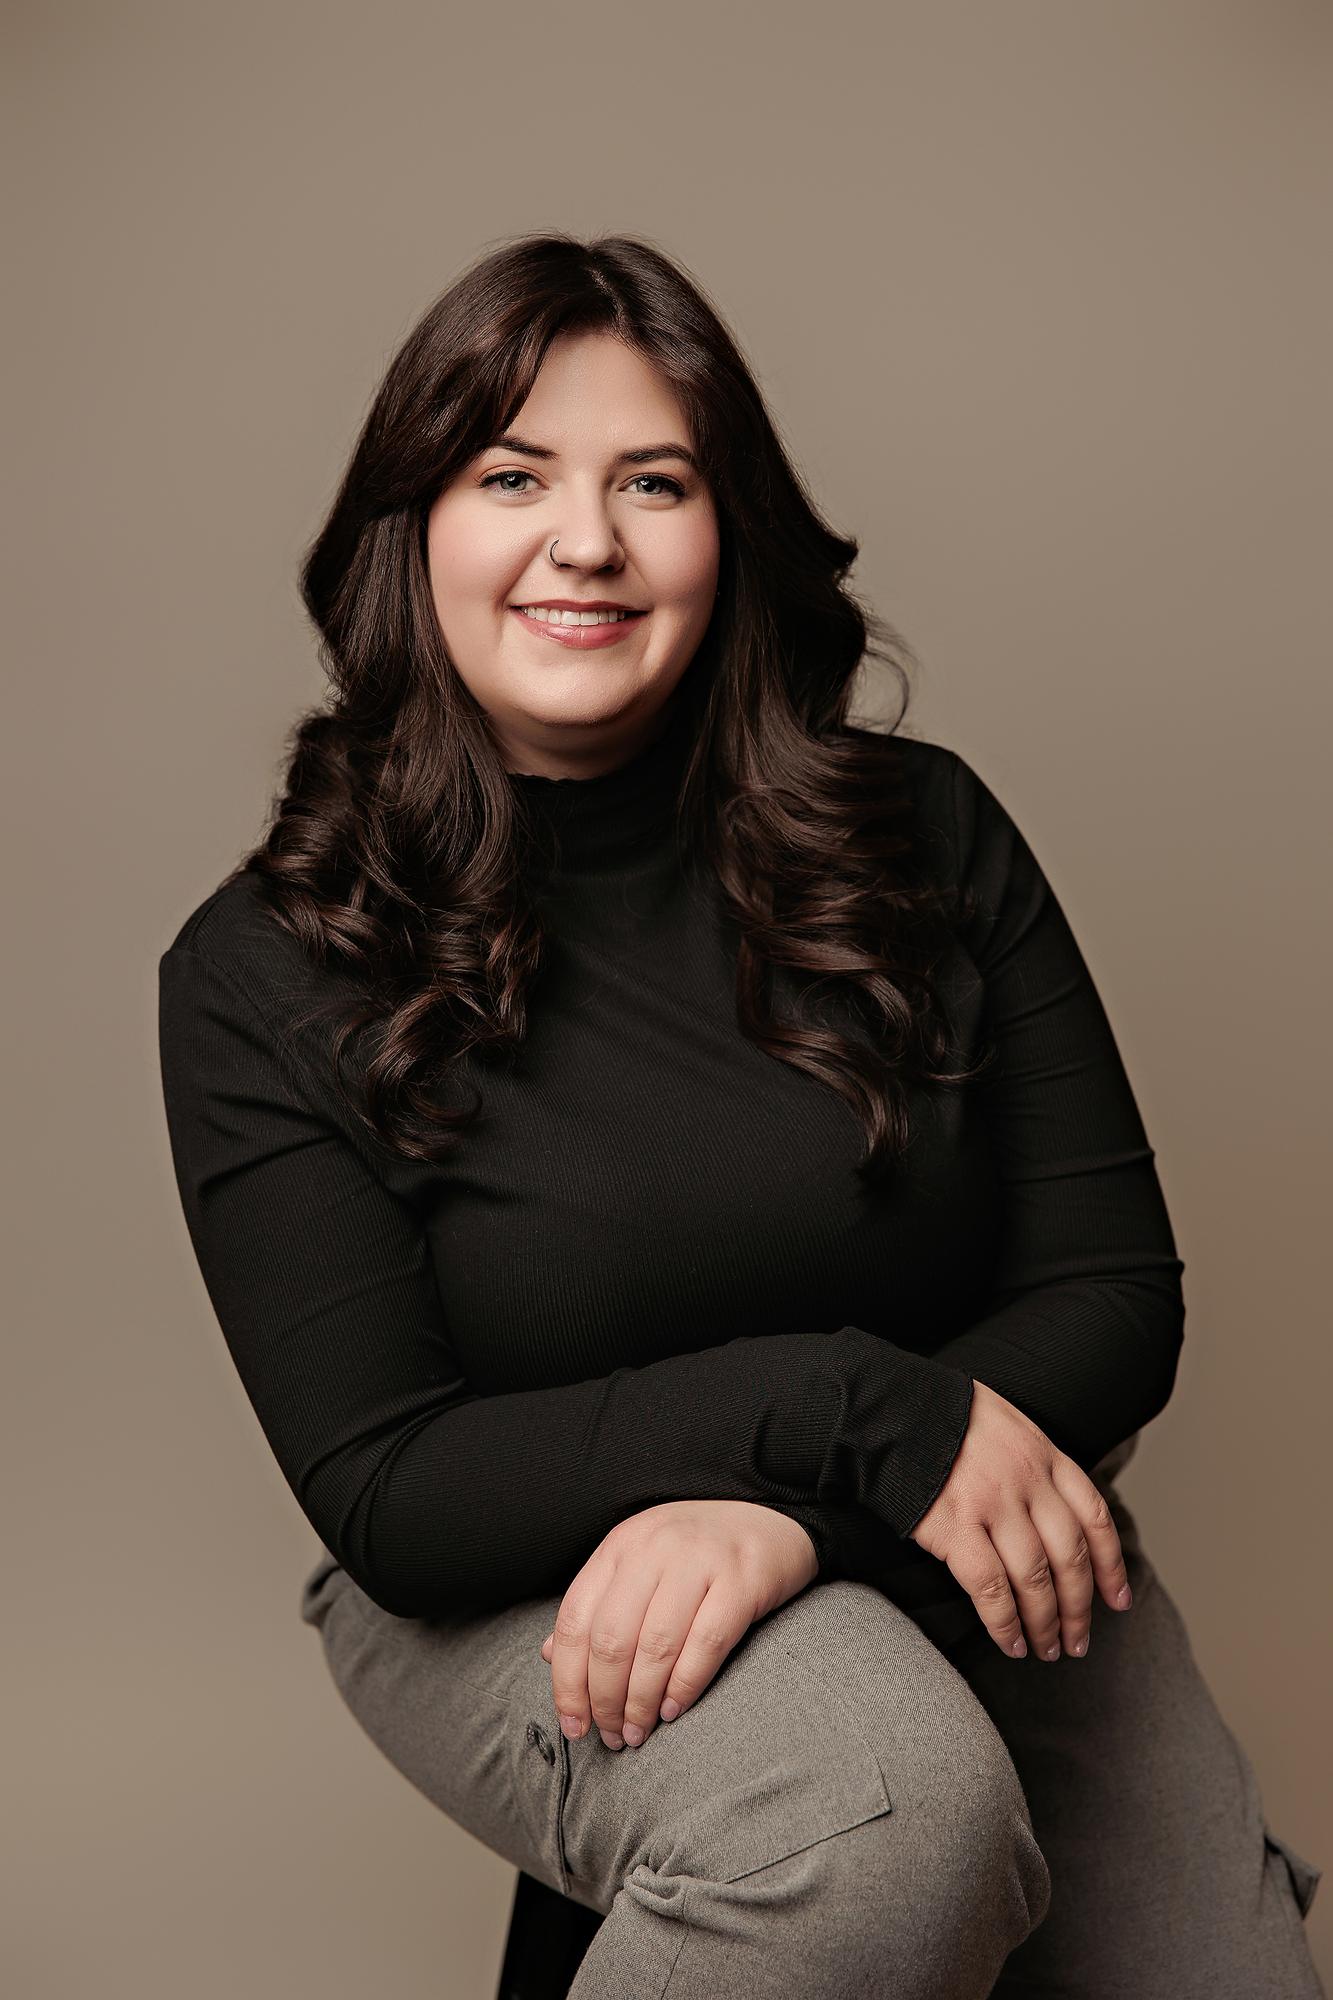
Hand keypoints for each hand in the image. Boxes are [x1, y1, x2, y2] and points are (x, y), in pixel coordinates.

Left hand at [537, 1499, 817, 1750]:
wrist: (773, 1516)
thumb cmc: (698, 1550)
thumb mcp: (640, 1563)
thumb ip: (598, 1605)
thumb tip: (548, 1655)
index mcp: (621, 1545)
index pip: (575, 1619)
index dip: (567, 1680)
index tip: (572, 1724)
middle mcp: (654, 1548)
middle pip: (611, 1639)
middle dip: (604, 1700)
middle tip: (611, 1737)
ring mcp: (700, 1561)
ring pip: (654, 1647)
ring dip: (641, 1703)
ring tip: (638, 1733)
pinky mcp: (741, 1580)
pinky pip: (705, 1645)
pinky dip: (684, 1686)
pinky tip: (674, 1710)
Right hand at [907, 1379, 1133, 1661]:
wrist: (889, 1408)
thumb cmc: (943, 1417)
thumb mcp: (1006, 1424)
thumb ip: (1032, 1464)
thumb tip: (1049, 1513)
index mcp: (1044, 1455)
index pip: (1094, 1517)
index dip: (1111, 1566)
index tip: (1118, 1600)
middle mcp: (1027, 1481)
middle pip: (1069, 1557)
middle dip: (1079, 1609)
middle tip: (1078, 1641)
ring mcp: (993, 1505)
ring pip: (1036, 1579)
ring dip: (1045, 1624)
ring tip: (1045, 1649)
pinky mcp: (955, 1527)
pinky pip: (991, 1588)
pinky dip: (1004, 1623)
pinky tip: (1009, 1642)